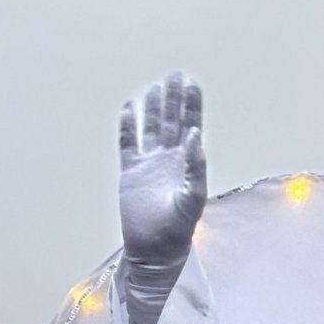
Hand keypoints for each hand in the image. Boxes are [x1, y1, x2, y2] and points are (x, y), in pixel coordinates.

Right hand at [119, 71, 205, 270]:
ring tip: (157, 87)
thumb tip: (194, 136)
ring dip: (153, 108)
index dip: (191, 106)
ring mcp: (149, 164)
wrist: (155, 248)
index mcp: (187, 163)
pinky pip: (128, 144)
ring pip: (151, 129)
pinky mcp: (130, 172)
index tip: (192, 84)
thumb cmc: (179, 227)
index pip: (190, 127)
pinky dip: (127, 126)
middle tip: (176, 75)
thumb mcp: (193, 196)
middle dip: (174, 99)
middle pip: (172, 122)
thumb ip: (196, 166)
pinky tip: (128, 108)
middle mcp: (169, 160)